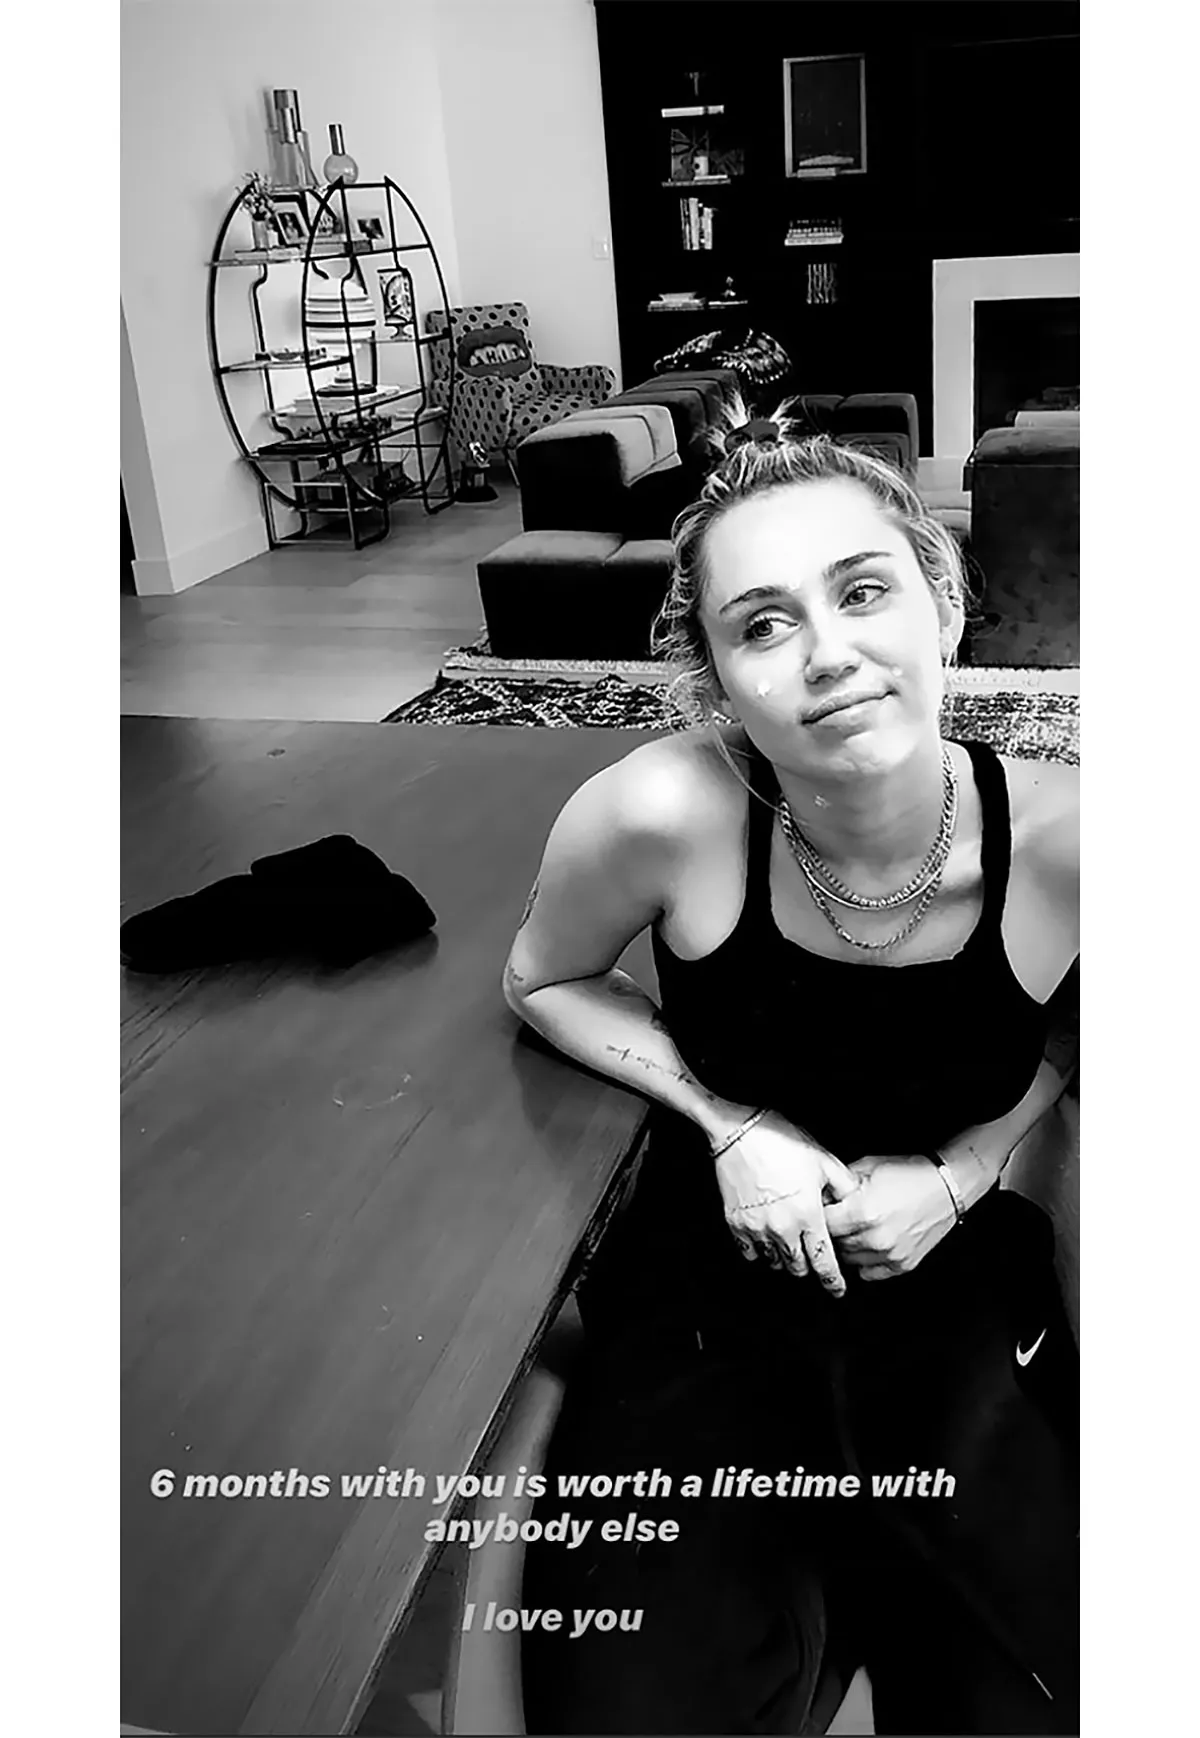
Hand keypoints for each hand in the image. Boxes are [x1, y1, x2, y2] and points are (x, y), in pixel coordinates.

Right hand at [711, 1111, 859, 1294]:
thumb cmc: (781, 1140)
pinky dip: (760, 1251)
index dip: (833, 1280)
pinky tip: (766, 1237)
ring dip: (785, 1258)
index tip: (837, 1290)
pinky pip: (750, 1252)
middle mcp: (783, 1228)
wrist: (738, 1131)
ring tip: (790, 1244)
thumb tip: (858, 1201)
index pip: (824, 1261)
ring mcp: (756, 1228)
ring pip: (774, 1262)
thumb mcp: (822, 1159)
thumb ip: (844, 1185)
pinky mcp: (736, 1223)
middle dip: (809, 1266)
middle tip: (812, 1255)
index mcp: (808, 1215)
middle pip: (799, 1267)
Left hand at [823, 1153, 957, 1281]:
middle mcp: (875, 1238)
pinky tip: (871, 1242)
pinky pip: (869, 1272)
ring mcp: (890, 1255)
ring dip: (849, 1245)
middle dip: (834, 1229)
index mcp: (863, 1212)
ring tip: (858, 1227)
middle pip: (834, 1243)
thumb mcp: (868, 1167)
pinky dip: (866, 1260)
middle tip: (841, 1216)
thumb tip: (821, 1194)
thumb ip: (840, 1182)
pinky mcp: (902, 1265)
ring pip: (849, 1259)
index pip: (823, 1224)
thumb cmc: (910, 1173)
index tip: (821, 1208)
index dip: (818, 1214)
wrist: (948, 1186)